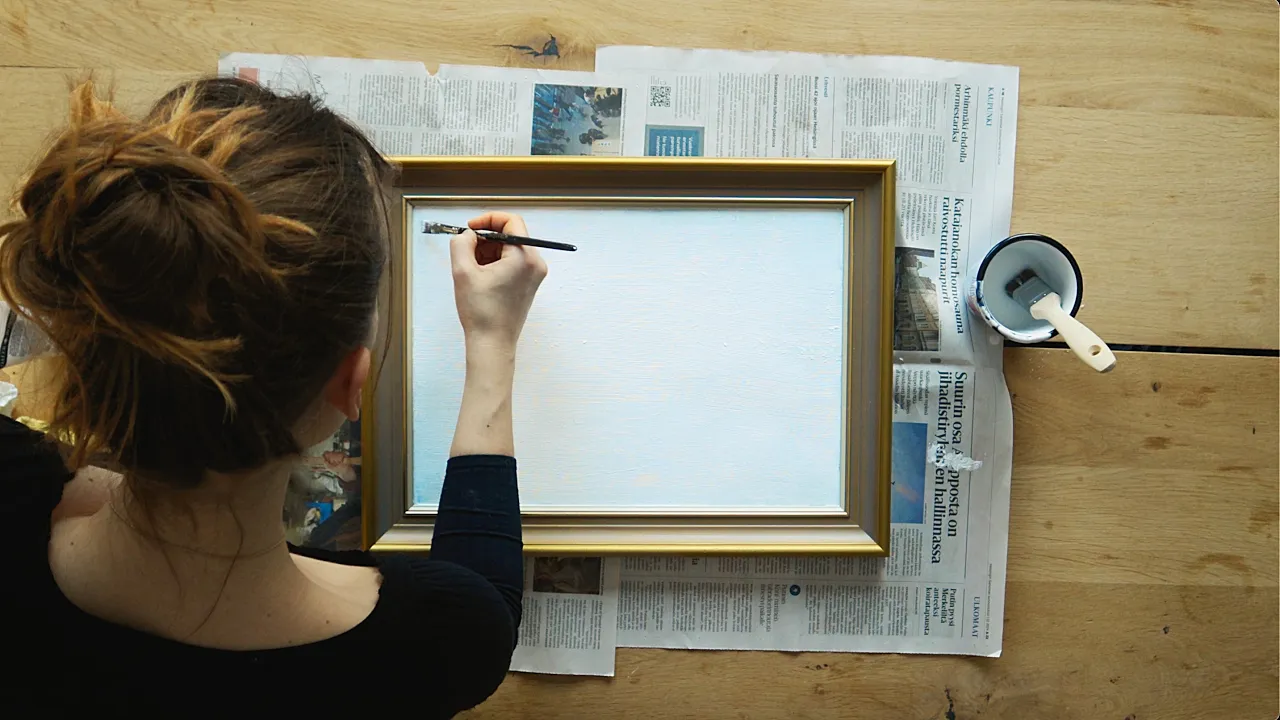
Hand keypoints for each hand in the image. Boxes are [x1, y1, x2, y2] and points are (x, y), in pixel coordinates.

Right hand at [449, 212, 547, 353]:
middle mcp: (536, 263)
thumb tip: (468, 234)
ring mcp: (535, 274)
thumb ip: (461, 243)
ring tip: (472, 270)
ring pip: (510, 249)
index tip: (471, 229)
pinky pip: (513, 262)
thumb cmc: (481, 311)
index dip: (488, 219)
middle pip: (510, 235)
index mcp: (524, 256)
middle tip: (467, 253)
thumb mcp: (462, 271)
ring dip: (489, 252)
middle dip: (485, 240)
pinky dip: (496, 263)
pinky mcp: (529, 284)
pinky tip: (481, 278)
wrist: (492, 343)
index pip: (511, 221)